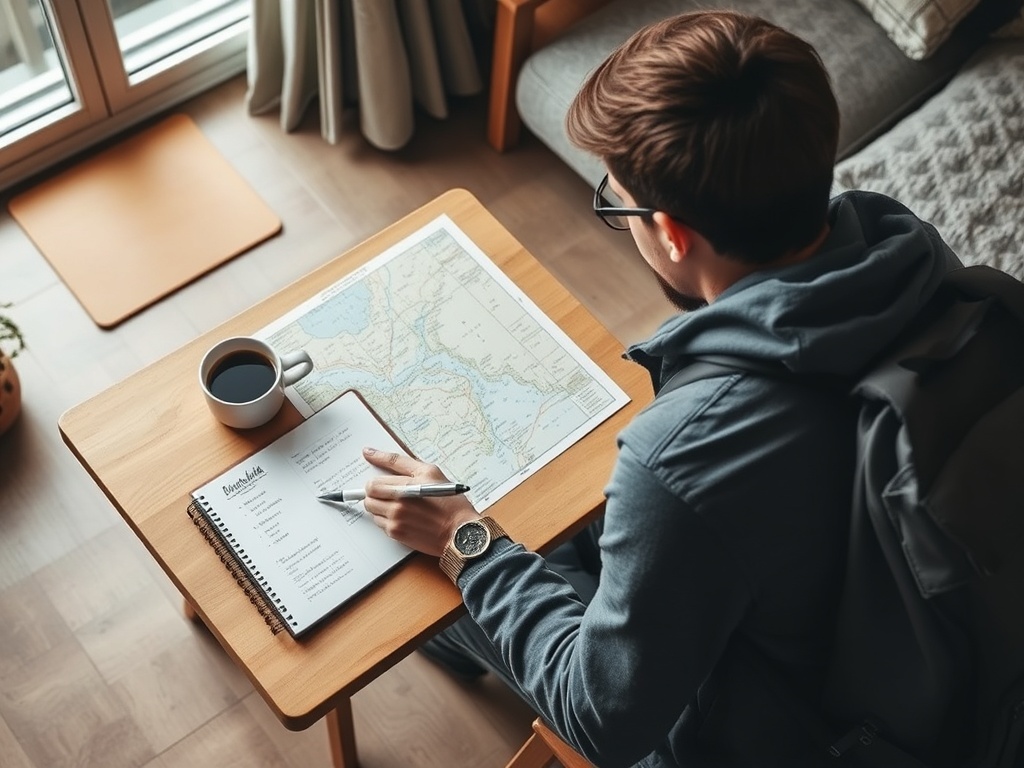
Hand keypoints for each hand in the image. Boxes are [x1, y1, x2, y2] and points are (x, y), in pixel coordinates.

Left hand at [361, 447, 479, 556]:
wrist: (460, 530)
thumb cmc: (449, 500)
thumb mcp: (429, 471)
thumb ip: (398, 462)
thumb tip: (369, 453)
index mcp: (405, 486)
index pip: (372, 483)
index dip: (375, 481)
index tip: (377, 480)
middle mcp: (398, 504)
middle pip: (368, 497)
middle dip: (376, 494)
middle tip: (392, 493)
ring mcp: (396, 521)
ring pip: (372, 511)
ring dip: (381, 507)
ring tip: (400, 506)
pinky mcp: (397, 534)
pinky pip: (380, 524)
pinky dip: (388, 520)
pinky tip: (404, 517)